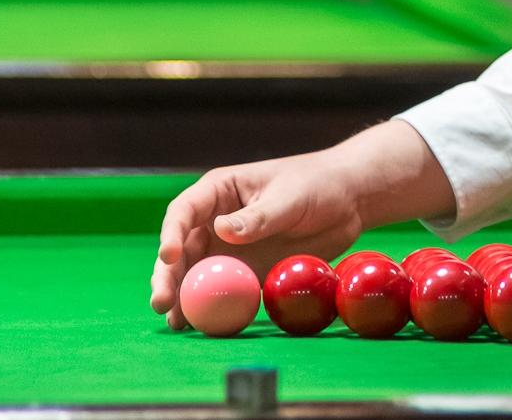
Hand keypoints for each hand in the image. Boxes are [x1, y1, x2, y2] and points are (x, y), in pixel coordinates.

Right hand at [150, 120, 454, 326]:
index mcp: (220, 191)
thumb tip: (221, 230)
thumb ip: (258, 217)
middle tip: (162, 302)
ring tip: (176, 322)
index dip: (171, 234)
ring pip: (196, 275)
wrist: (349, 201)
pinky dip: (211, 309)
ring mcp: (229, 250)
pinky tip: (203, 327)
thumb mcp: (289, 197)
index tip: (169, 257)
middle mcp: (216, 221)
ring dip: (184, 298)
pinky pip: (224, 292)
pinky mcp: (246, 272)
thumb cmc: (317, 185)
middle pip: (181, 250)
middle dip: (168, 276)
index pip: (184, 212)